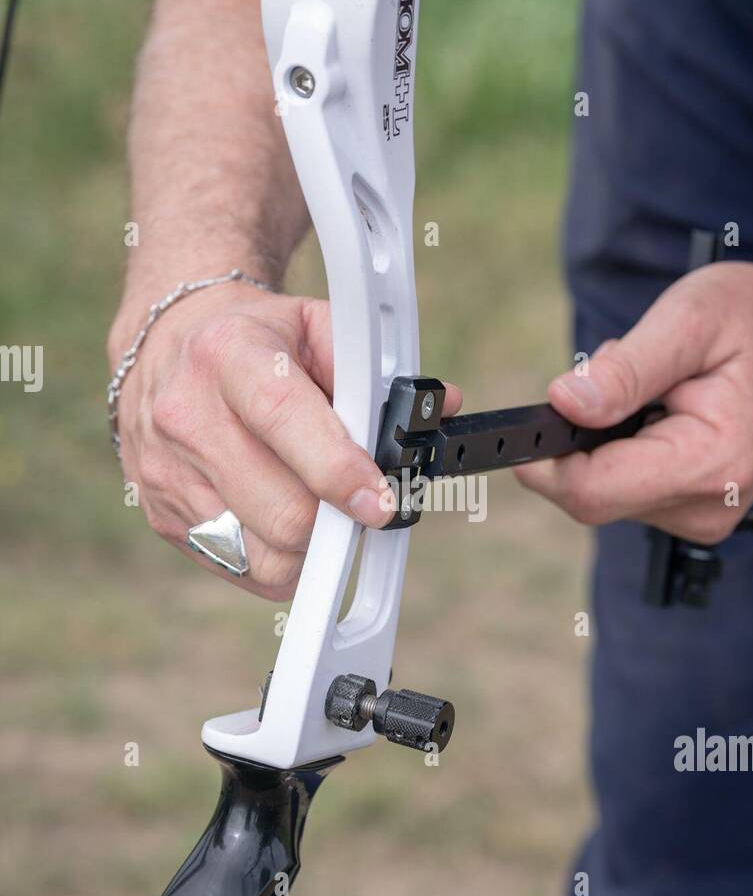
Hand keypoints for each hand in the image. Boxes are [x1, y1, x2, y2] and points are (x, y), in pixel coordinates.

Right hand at [108, 284, 460, 598]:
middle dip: (338, 518)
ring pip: (266, 553)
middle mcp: (186, 415)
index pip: (283, 419)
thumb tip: (447, 408)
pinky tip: (286, 522)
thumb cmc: (257, 341)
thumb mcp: (312, 326)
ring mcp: (168, 473)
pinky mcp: (162, 517)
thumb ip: (375, 369)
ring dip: (312, 546)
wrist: (169, 346)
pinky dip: (281, 559)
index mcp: (228, 355)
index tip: (382, 501)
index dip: (338, 471)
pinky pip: (243, 569)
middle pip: (282, 509)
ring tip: (322, 508)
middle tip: (363, 502)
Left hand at [515, 262, 752, 543]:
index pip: (592, 491)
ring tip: (651, 389)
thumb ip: (625, 369)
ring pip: (605, 492)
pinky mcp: (691, 512)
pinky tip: (657, 413)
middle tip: (614, 376)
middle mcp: (706, 506)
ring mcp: (700, 517)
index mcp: (711, 463)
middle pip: (592, 496)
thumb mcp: (692, 318)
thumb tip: (563, 403)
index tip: (532, 419)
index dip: (545, 461)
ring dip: (604, 439)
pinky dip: (624, 448)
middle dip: (581, 437)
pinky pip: (626, 488)